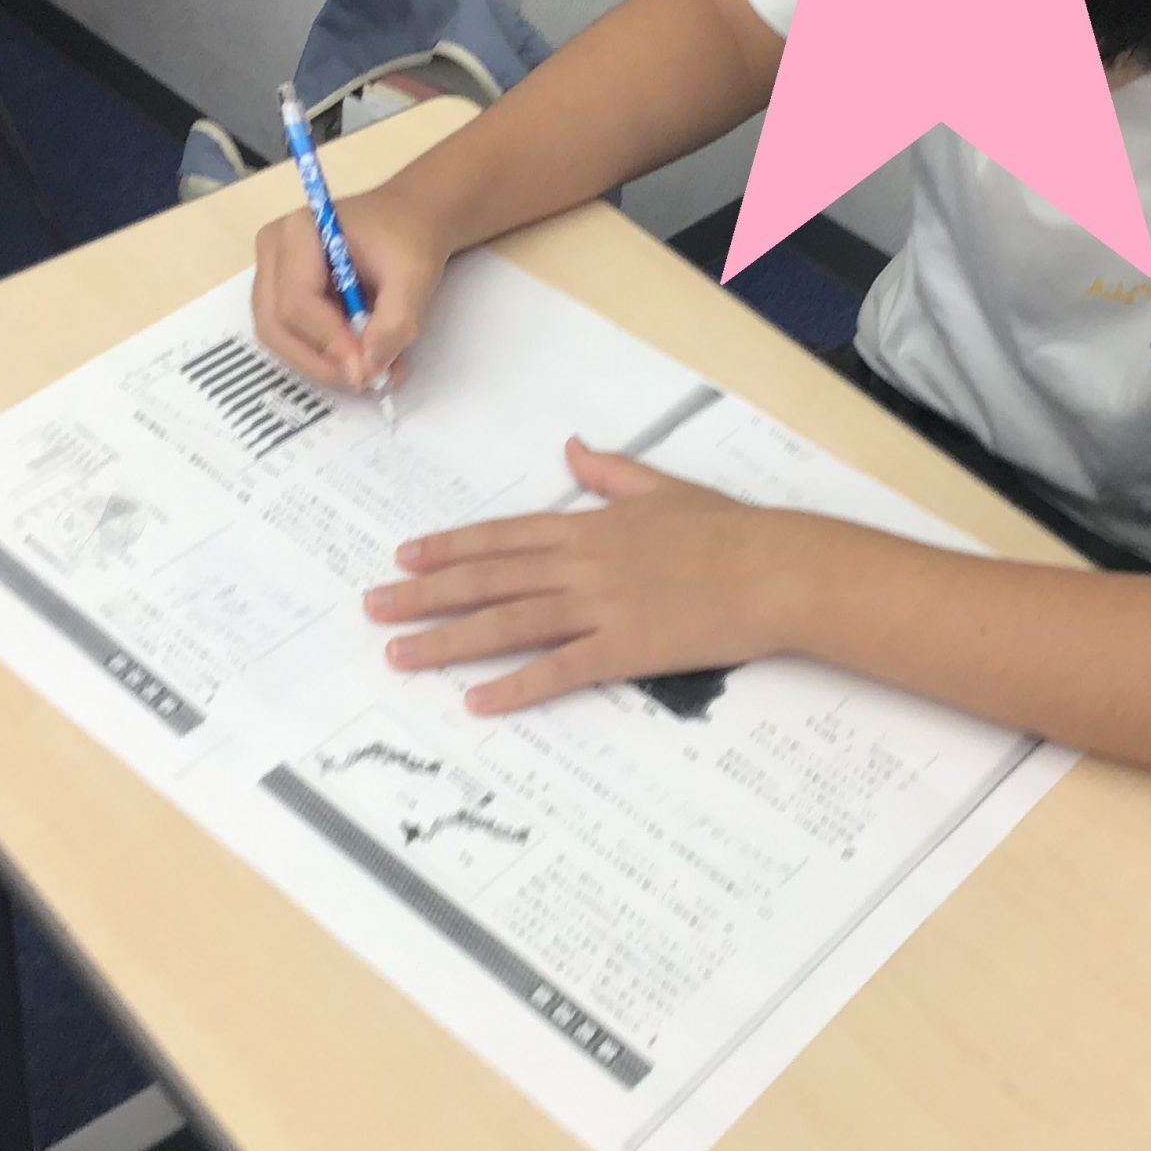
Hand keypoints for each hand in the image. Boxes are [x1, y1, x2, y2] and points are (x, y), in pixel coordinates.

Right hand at [251, 182, 451, 390]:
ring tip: (368, 367)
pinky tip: (358, 355)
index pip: (297, 301)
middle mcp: (273, 250)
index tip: (368, 369)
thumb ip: (394, 323)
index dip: (330, 342)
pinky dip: (321, 354)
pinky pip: (289, 334)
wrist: (410, 218)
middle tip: (366, 378)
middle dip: (319, 359)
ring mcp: (271, 272)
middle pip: (276, 323)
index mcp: (298, 232)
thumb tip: (367, 369)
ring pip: (278, 335)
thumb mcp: (415, 277)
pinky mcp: (280, 292)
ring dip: (320, 361)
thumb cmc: (409, 237)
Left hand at [364, 437, 813, 714]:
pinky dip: (514, 687)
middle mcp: (581, 565)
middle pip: (487, 580)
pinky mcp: (624, 650)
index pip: (501, 537)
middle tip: (374, 607)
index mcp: (589, 526)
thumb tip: (573, 448)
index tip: (405, 555)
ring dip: (447, 640)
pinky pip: (558, 671)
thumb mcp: (664, 488)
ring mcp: (599, 608)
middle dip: (424, 594)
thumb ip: (611, 473)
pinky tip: (476, 701)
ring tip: (400, 654)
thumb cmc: (730, 530)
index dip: (449, 547)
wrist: (776, 569)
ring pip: (507, 624)